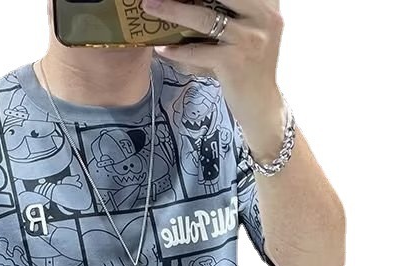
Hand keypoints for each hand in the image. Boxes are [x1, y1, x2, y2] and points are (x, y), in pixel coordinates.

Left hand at [143, 0, 285, 159]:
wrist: (261, 105)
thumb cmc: (250, 67)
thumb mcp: (251, 31)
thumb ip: (236, 10)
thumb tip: (191, 4)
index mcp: (267, 5)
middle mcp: (263, 17)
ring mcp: (249, 40)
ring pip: (203, 18)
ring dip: (171, 11)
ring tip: (149, 6)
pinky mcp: (234, 62)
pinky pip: (197, 52)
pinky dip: (176, 51)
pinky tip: (161, 49)